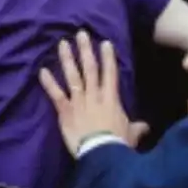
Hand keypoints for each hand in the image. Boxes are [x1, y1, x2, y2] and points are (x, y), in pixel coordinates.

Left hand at [39, 31, 147, 155]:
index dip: (108, 57)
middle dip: (85, 50)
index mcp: (111, 99)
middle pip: (89, 69)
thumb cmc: (118, 144)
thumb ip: (137, 128)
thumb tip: (145, 127)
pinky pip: (56, 95)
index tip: (104, 43)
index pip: (110, 73)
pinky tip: (42, 71)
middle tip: (81, 33)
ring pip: (72, 76)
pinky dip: (49, 83)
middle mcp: (94, 96)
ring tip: (63, 43)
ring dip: (67, 59)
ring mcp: (78, 102)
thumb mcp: (131, 135)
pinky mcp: (65, 112)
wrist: (102, 154)